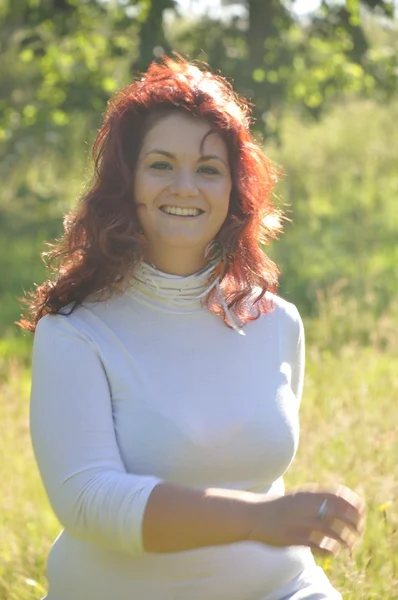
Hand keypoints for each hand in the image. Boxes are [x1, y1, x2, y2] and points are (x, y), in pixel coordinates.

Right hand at [249, 485, 365, 555]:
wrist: (254, 514)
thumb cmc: (281, 507)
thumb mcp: (300, 497)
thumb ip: (319, 498)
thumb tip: (343, 502)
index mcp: (309, 494)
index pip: (340, 495)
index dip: (354, 504)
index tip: (360, 513)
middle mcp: (307, 506)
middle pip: (340, 513)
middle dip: (354, 524)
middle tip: (358, 531)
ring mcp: (301, 522)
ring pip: (333, 532)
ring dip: (345, 540)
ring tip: (348, 545)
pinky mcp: (294, 538)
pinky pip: (319, 546)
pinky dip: (330, 551)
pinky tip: (332, 552)